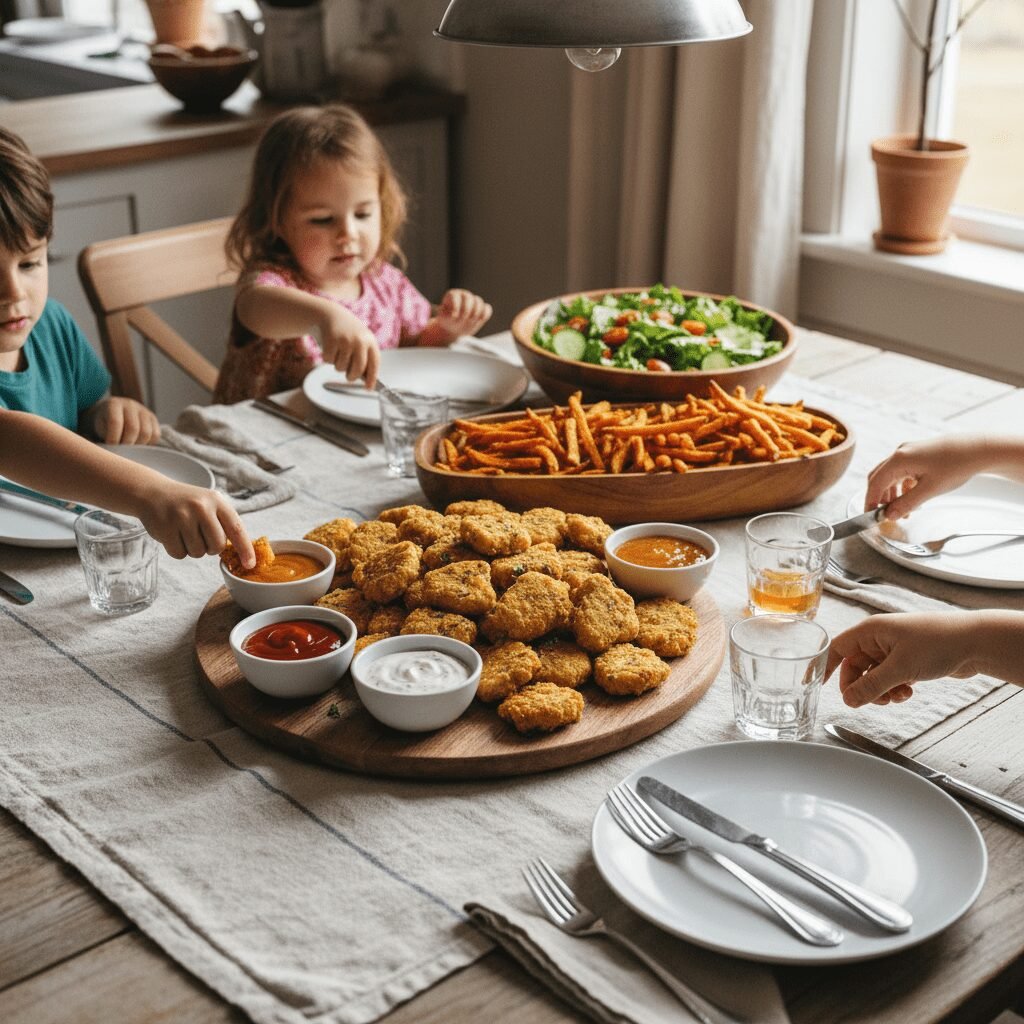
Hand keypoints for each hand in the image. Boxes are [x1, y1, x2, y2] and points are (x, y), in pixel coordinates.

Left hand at [88, 397, 160, 444]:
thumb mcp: (98, 427)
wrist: (112, 414)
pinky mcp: (153, 418)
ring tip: (129, 448)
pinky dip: (147, 443)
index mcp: (113, 404)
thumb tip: (112, 451)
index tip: (110, 447)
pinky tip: (138, 443)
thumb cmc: (103, 424)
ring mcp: (144, 410)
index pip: (115, 422)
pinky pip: (155, 435)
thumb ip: (104, 435)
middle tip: (121, 451)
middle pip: (133, 429)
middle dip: (127, 444)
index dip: (113, 438)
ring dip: (138, 445)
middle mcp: (130, 404)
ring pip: (146, 433)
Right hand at [134, 480, 254, 566]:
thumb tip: (241, 553)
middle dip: (211, 548)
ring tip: (184, 532)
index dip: (245, 549)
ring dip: (193, 549)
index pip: (236, 529)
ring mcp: (181, 517)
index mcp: (217, 501)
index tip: (250, 565)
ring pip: (198, 553)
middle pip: (217, 546)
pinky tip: (173, 535)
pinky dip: (177, 550)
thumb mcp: (209, 504)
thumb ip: (224, 524)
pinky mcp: (164, 528)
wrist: (153, 493)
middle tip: (200, 536)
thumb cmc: (187, 504)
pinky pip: (179, 554)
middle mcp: (201, 507)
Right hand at [320, 307, 380, 387]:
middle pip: (357, 370)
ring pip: (341, 367)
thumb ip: (364, 358)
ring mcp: (345, 340)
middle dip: (352, 377)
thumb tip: (367, 380)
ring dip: (338, 365)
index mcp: (370, 342)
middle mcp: (360, 340)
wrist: (329, 314)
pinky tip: (330, 348)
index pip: (374, 364)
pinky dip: (327, 358)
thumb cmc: (347, 334)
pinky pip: (329, 361)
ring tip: (338, 354)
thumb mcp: (360, 342)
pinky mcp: (331, 340)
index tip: (369, 388)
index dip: (372, 378)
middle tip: (349, 377)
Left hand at [434, 289, 492, 337]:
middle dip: (467, 309)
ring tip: (471, 320)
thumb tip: (451, 314)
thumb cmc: (446, 322)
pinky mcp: (482, 309)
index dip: (456, 305)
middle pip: (468, 297)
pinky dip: (485, 314)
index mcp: (452, 295)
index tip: (454, 316)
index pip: (455, 296)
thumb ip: (445, 316)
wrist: (454, 328)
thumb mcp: (442, 319)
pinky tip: (480, 320)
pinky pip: (487, 309)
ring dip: (476, 312)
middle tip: (464, 318)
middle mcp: (464, 296)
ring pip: (479, 301)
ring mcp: (474, 302)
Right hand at [825, 612, 981, 707]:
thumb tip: (849, 700)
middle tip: (870, 701)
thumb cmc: (939, 642)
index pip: (836, 649)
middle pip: (854, 667)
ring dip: (880, 691)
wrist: (976, 642)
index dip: (824, 667)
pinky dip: (894, 689)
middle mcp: (878, 639)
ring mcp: (893, 649)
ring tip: (897, 696)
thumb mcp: (900, 668)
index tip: (816, 685)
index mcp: (870, 631)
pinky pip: (889, 678)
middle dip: (861, 687)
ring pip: (872, 676)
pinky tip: (908, 692)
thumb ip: (871, 686)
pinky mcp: (907, 660)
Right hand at [865, 436, 983, 519]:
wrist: (978, 448)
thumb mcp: (930, 489)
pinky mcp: (918, 454)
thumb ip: (906, 503)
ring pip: (891, 476)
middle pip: (879, 478)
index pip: (875, 483)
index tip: (870, 516)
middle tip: (883, 514)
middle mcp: (900, 453)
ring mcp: (908, 452)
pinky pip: (902, 472)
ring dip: (892, 494)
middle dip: (879, 498)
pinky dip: (902, 487)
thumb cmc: (956, 465)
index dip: (871, 501)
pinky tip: (912, 499)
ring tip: (901, 511)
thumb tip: (889, 515)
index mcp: (899, 459)